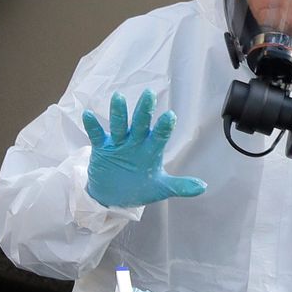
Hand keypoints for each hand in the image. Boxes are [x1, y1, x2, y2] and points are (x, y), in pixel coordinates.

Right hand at [82, 90, 206, 206]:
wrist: (114, 196)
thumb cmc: (140, 187)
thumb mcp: (160, 189)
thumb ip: (180, 186)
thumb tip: (203, 187)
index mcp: (151, 150)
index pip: (159, 136)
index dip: (164, 126)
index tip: (170, 116)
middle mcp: (136, 142)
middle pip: (140, 124)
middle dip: (144, 111)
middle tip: (148, 94)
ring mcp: (119, 144)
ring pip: (119, 125)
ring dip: (118, 113)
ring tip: (118, 97)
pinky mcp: (102, 149)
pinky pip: (97, 135)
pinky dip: (93, 126)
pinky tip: (88, 115)